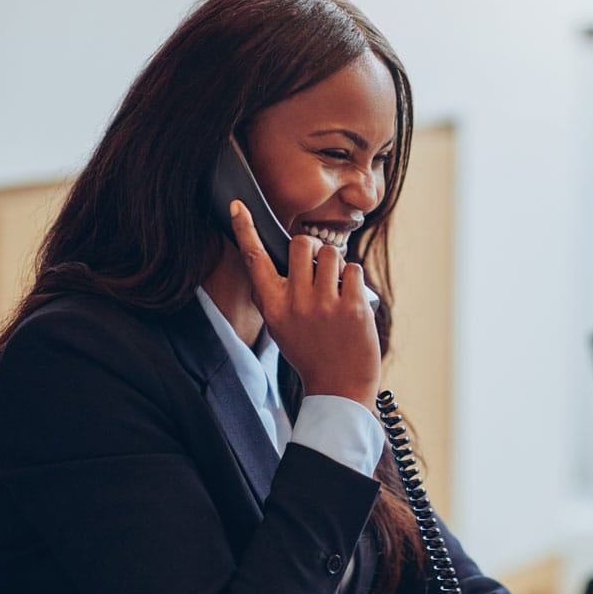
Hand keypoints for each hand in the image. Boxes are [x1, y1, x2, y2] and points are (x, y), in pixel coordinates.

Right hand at [229, 200, 380, 406]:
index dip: (245, 230)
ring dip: (336, 264)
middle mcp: (295, 302)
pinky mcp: (352, 306)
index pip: (254, 259)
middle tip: (319, 269)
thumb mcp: (280, 327)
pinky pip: (353, 269)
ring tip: (336, 288)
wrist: (339, 387)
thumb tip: (277, 261)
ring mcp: (324, 304)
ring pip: (330, 252)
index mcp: (272, 306)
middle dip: (312, 249)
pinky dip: (354, 279)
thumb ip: (277, 295)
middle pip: (301, 244)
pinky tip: (351, 299)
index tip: (238, 206)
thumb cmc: (310, 353)